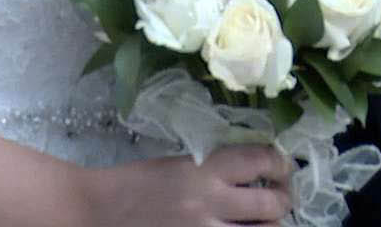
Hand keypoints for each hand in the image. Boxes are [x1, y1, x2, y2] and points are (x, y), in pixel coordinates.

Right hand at [83, 144, 292, 226]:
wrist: (98, 211)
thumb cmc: (134, 184)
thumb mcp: (177, 165)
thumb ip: (213, 170)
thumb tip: (253, 174)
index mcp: (202, 169)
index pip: (259, 160)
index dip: (280, 162)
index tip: (282, 166)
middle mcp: (210, 202)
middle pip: (272, 203)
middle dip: (283, 200)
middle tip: (279, 197)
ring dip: (270, 225)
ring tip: (264, 221)